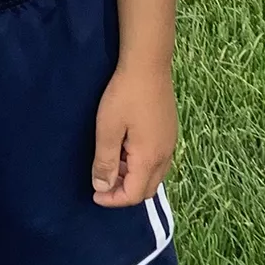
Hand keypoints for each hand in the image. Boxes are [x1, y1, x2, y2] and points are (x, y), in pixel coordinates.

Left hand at [91, 59, 176, 205]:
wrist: (148, 65)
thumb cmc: (124, 96)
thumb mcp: (107, 129)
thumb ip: (105, 162)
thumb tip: (103, 188)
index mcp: (149, 158)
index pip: (134, 195)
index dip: (113, 200)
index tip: (94, 194)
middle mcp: (165, 155)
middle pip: (147, 189)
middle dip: (124, 191)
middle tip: (103, 180)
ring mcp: (170, 143)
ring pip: (154, 175)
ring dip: (133, 178)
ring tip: (113, 163)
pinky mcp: (170, 132)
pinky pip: (158, 161)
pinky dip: (141, 165)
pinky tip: (127, 149)